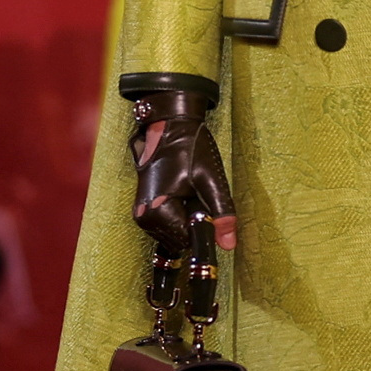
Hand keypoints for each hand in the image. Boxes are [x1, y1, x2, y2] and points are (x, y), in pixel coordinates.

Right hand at [127, 89, 234, 251]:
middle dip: (193, 224)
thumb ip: (221, 214)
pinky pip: (164, 226)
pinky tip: (181, 195)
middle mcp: (144, 217)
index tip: (207, 208)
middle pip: (178, 240)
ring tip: (188, 192)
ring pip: (172, 235)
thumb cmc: (190, 149)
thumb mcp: (212, 180)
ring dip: (185, 221)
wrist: (168, 126)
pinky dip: (176, 217)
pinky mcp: (142, 209)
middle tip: (197, 195)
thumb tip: (228, 245)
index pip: (187, 241)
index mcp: (158, 211)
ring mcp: (141, 214)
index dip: (203, 228)